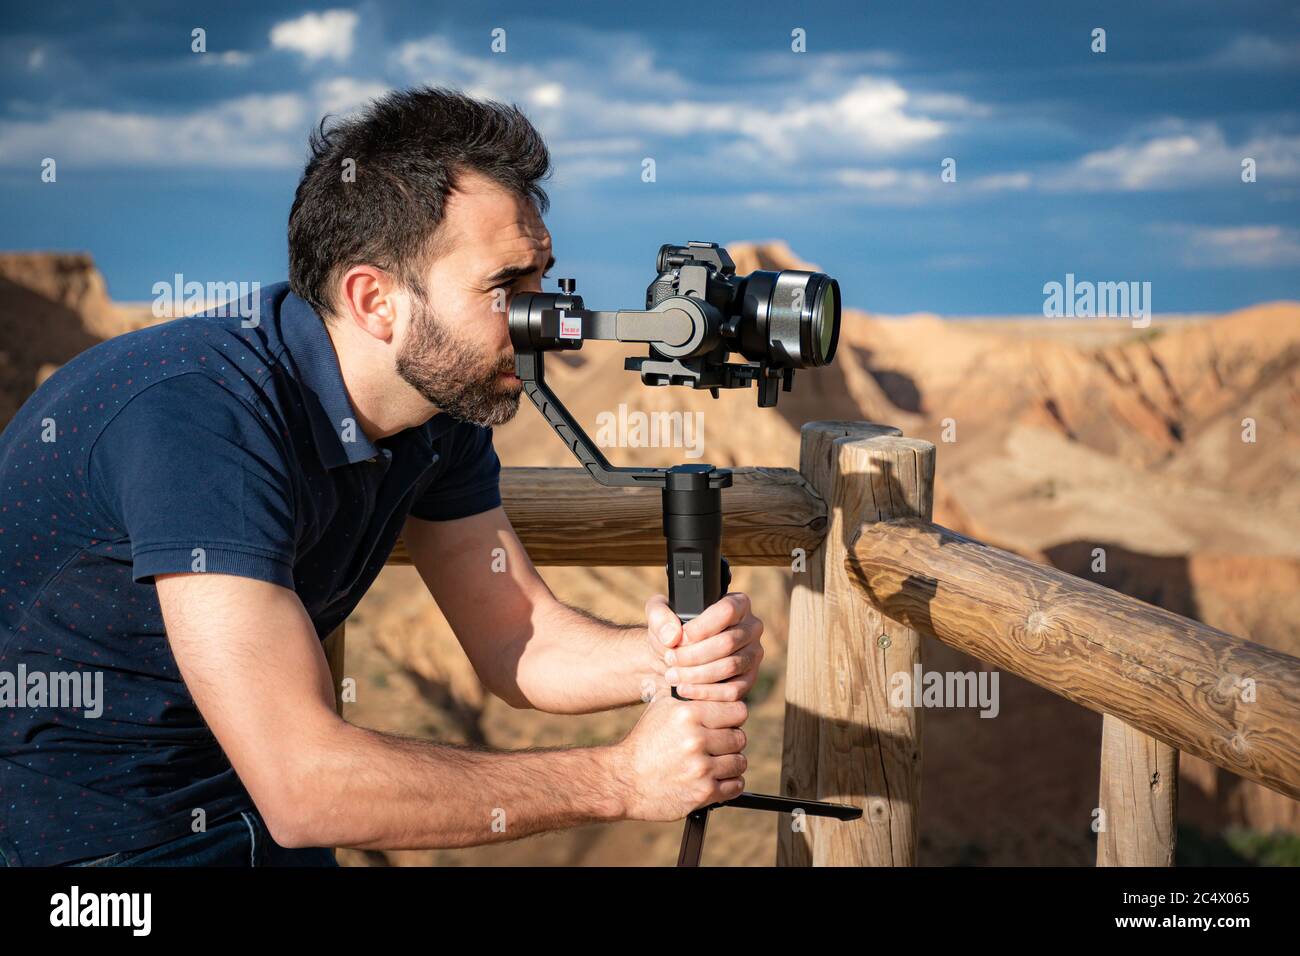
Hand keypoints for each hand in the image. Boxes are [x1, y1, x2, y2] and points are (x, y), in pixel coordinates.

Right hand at [614, 692, 746, 820]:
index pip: (738, 711)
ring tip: (713, 763)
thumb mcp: (661, 708)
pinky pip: (736, 786)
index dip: (732, 717)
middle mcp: (696, 739)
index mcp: (688, 714)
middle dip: (729, 742)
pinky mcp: (703, 793)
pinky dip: (729, 784)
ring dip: (729, 764)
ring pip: (740, 762)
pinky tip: (714, 778)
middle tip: (715, 746)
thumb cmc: (644, 742)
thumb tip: (717, 689)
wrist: (624, 780)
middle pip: (740, 737)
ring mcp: (701, 768)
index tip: (725, 724)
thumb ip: (691, 696)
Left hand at [643, 592, 764, 701]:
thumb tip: (673, 635)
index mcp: (737, 604)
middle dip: (693, 655)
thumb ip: (659, 615)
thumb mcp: (658, 615)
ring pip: (730, 666)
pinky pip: (733, 691)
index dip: (701, 627)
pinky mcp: (748, 680)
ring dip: (697, 674)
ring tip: (673, 676)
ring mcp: (753, 655)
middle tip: (670, 659)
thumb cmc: (671, 632)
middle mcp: (751, 628)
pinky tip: (686, 690)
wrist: (673, 658)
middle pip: (727, 642)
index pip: (727, 611)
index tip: (679, 640)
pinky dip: (706, 693)